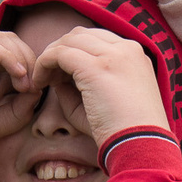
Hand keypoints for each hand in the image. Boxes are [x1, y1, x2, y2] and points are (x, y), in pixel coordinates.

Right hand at [0, 30, 41, 153]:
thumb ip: (20, 108)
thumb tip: (37, 90)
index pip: (15, 50)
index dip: (31, 65)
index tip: (37, 90)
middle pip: (11, 40)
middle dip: (29, 59)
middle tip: (33, 86)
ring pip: (0, 39)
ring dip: (20, 58)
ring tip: (25, 83)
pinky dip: (5, 57)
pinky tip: (17, 75)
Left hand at [31, 26, 164, 144]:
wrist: (141, 147)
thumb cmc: (123, 133)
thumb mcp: (103, 103)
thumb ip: (79, 86)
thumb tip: (55, 74)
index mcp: (134, 55)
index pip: (97, 40)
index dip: (74, 52)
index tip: (62, 75)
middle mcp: (126, 49)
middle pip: (81, 35)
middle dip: (60, 51)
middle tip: (48, 76)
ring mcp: (113, 55)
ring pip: (69, 41)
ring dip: (50, 56)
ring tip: (42, 80)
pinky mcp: (95, 67)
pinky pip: (59, 54)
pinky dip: (44, 64)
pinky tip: (40, 83)